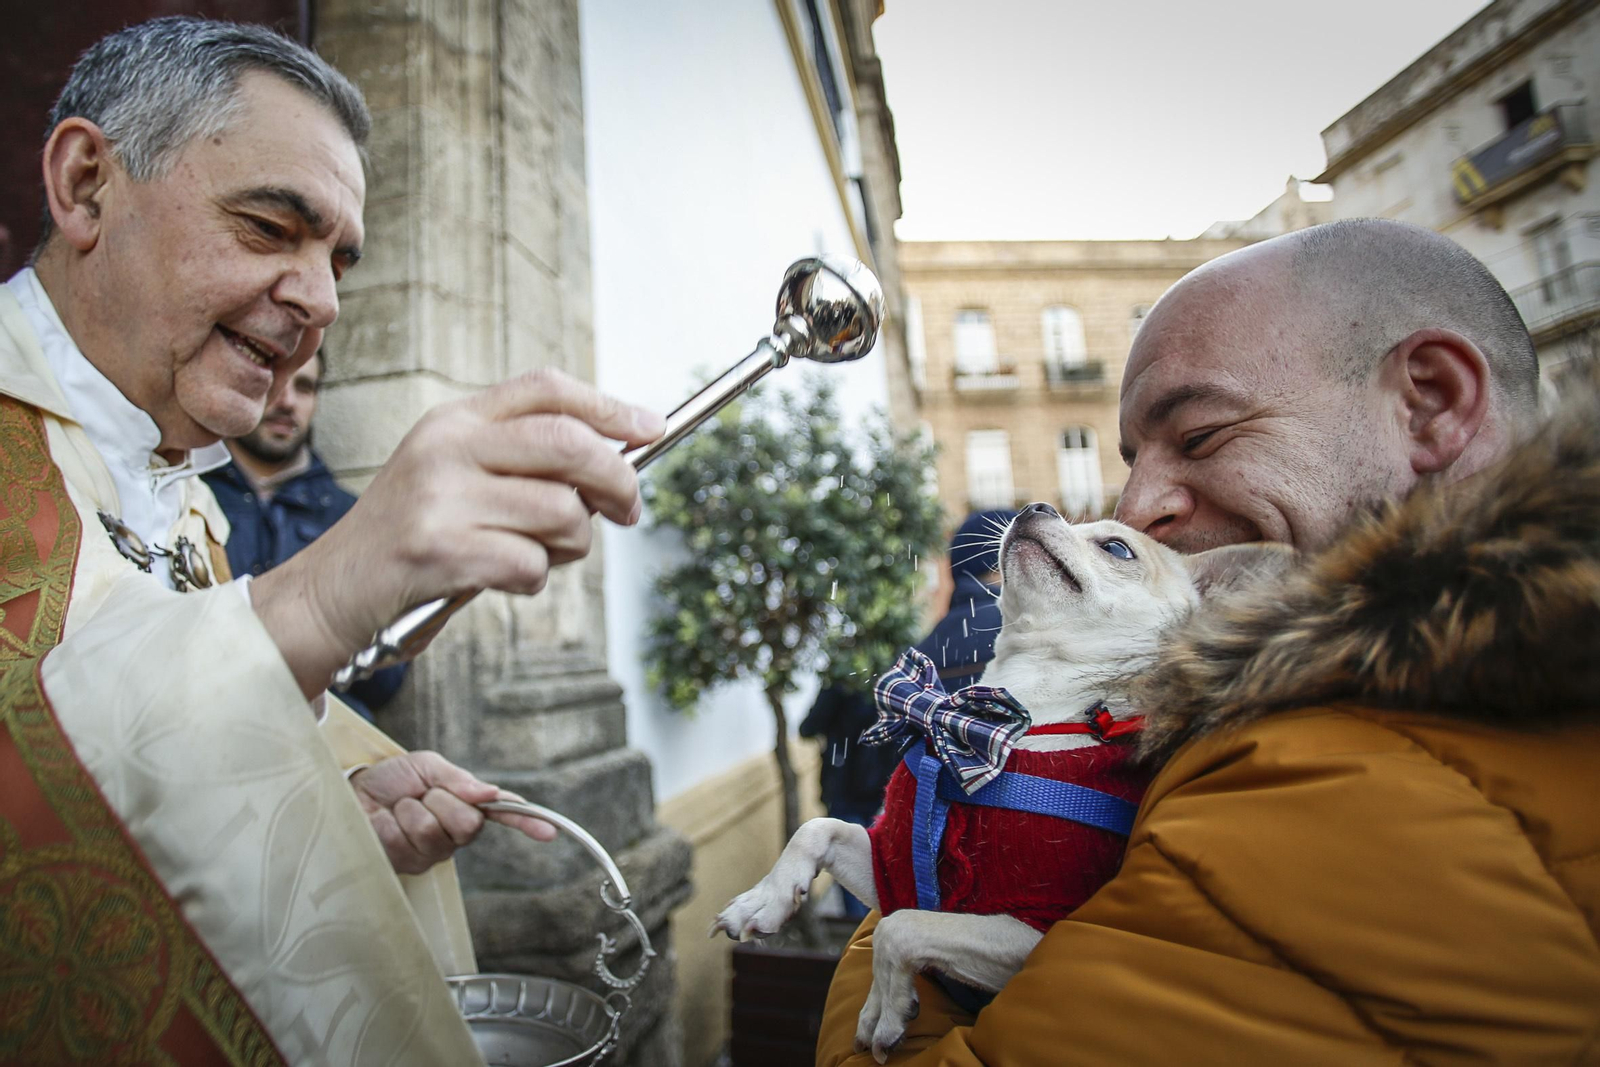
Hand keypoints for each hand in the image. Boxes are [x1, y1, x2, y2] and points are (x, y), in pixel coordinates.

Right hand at [252, 368, 664, 694]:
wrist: (330, 593)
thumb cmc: (410, 540)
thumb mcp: (455, 477)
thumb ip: (523, 463)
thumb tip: (618, 463)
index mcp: (454, 420)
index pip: (547, 389)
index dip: (610, 406)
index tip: (652, 427)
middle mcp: (446, 446)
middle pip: (570, 444)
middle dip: (618, 480)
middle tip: (627, 511)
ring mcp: (439, 497)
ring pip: (562, 513)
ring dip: (571, 545)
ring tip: (538, 553)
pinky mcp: (438, 551)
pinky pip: (532, 564)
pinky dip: (533, 579)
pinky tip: (500, 579)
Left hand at [350, 750, 556, 874]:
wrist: (350, 792)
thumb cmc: (390, 779)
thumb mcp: (426, 766)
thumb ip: (458, 779)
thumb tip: (490, 792)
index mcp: (466, 807)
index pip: (502, 814)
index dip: (527, 822)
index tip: (549, 831)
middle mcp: (454, 835)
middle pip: (469, 823)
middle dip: (442, 799)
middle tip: (422, 793)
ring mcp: (431, 853)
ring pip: (434, 828)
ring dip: (412, 808)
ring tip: (399, 807)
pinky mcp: (405, 863)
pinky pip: (407, 836)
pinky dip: (392, 820)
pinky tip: (385, 822)